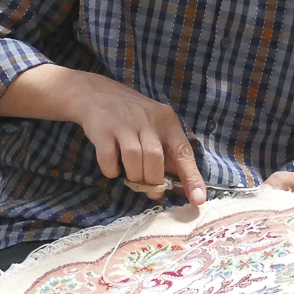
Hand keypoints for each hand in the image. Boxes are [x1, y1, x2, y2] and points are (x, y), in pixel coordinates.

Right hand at [67, 75, 205, 202]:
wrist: (96, 94)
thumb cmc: (132, 115)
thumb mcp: (155, 125)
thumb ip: (167, 151)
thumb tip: (182, 185)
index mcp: (167, 120)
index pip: (183, 152)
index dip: (191, 177)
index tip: (197, 199)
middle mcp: (147, 120)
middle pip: (155, 158)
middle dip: (153, 180)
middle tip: (150, 190)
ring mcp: (124, 124)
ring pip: (134, 159)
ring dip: (134, 176)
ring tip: (132, 178)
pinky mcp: (103, 130)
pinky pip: (108, 159)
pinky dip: (111, 171)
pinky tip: (113, 169)